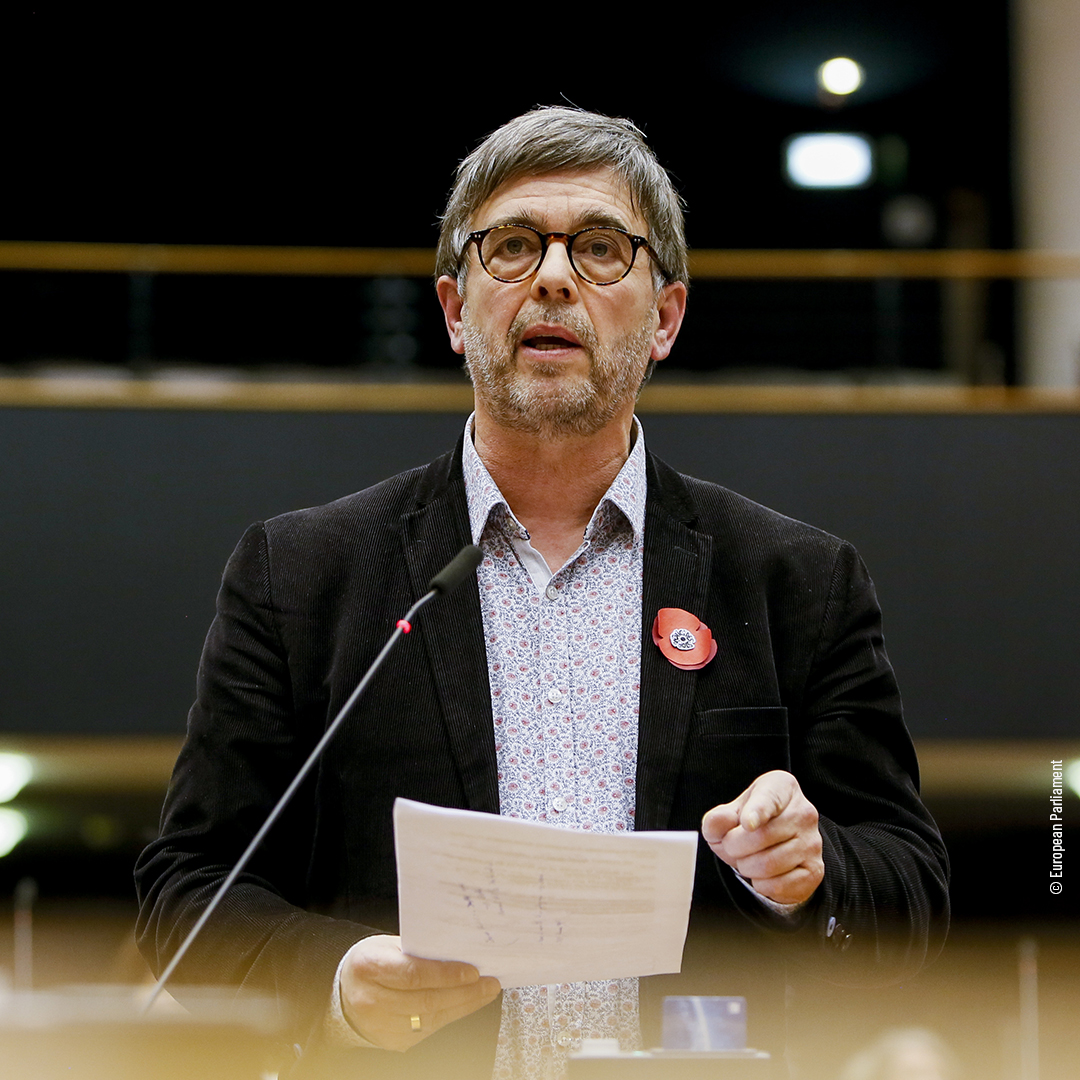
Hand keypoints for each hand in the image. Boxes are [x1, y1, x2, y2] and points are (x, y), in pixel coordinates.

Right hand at [339, 935, 500, 1050]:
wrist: (346, 993)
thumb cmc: (373, 962)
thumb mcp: (387, 946)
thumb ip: (417, 950)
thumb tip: (458, 951)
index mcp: (368, 967)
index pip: (413, 974)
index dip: (446, 975)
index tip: (473, 971)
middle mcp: (371, 1000)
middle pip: (426, 1000)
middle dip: (464, 992)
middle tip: (489, 983)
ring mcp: (380, 1025)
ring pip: (430, 1019)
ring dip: (463, 1005)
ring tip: (485, 992)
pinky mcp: (391, 1041)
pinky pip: (427, 1030)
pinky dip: (450, 1016)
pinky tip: (465, 1004)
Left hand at [701, 770, 823, 905]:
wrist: (774, 845)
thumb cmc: (748, 823)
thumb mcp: (729, 813)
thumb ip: (718, 818)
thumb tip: (719, 823)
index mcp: (782, 787)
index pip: (769, 798)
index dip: (757, 811)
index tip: (747, 824)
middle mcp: (804, 812)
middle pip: (760, 836)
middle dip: (734, 847)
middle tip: (731, 846)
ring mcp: (813, 842)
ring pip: (768, 864)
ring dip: (746, 867)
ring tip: (747, 859)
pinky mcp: (815, 871)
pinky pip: (778, 886)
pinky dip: (761, 885)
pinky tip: (762, 874)